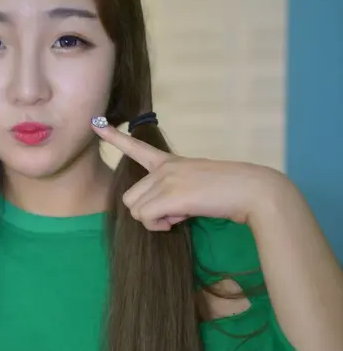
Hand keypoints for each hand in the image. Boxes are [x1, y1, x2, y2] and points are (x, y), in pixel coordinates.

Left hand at [93, 122, 285, 231]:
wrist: (253, 191)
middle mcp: (164, 167)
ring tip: (181, 215)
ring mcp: (167, 179)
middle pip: (129, 198)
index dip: (115, 138)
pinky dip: (160, 226)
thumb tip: (163, 217)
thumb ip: (174, 194)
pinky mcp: (171, 194)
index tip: (97, 124)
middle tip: (175, 213)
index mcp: (171, 162)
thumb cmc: (229, 193)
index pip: (137, 147)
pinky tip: (181, 219)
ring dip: (154, 220)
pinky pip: (146, 218)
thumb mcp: (196, 187)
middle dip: (148, 213)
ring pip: (135, 210)